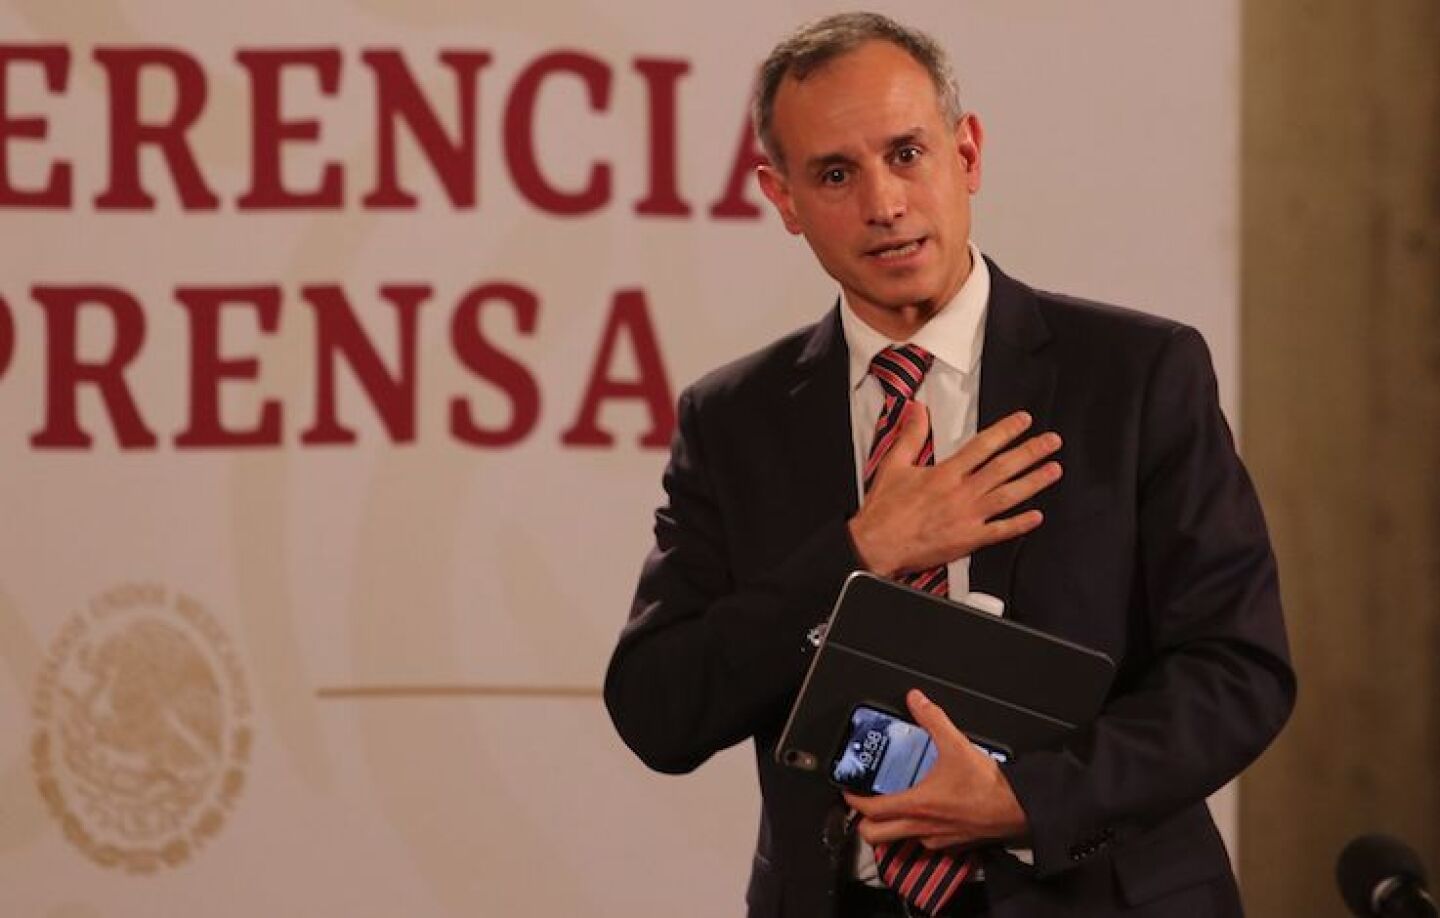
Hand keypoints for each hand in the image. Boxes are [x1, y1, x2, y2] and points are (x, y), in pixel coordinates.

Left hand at [844, 690, 1028, 849]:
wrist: (1019, 808)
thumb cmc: (989, 786)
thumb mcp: (956, 743)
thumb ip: (932, 718)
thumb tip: (916, 700)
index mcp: (915, 805)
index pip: (869, 811)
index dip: (852, 801)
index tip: (848, 791)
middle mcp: (921, 827)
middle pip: (875, 836)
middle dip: (863, 823)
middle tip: (864, 805)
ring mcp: (936, 840)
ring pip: (899, 841)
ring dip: (890, 828)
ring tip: (892, 807)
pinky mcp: (952, 845)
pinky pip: (924, 844)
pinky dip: (916, 831)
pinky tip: (924, 814)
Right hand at [848, 408, 1061, 576]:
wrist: (877, 545)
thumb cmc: (884, 511)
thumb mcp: (894, 465)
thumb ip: (910, 435)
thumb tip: (916, 410)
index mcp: (945, 473)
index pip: (983, 445)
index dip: (1006, 430)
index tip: (1024, 421)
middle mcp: (961, 493)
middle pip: (1003, 468)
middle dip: (1031, 452)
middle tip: (1052, 442)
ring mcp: (968, 517)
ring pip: (1009, 496)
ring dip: (1034, 482)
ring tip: (1054, 470)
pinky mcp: (968, 540)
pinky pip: (1000, 531)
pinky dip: (1020, 524)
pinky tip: (1037, 516)